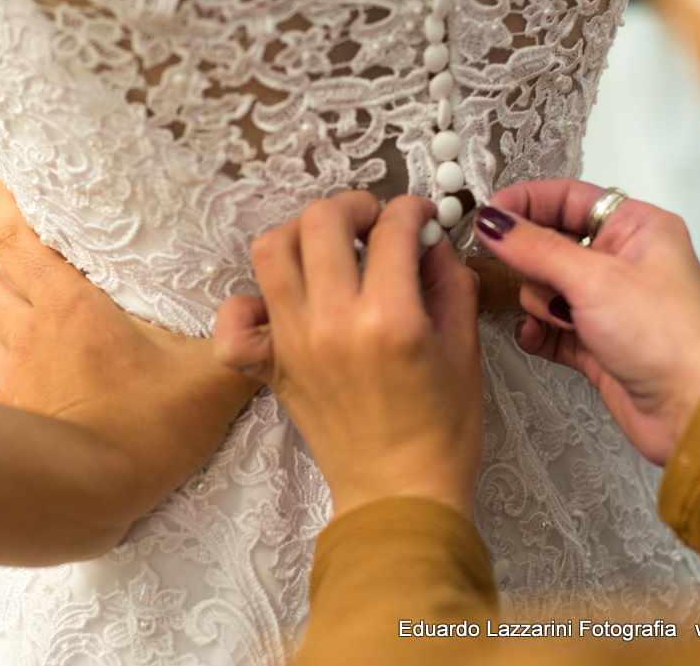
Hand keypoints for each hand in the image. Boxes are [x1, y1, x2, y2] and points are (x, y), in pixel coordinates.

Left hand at [0, 180, 259, 516]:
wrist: (91, 498)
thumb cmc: (149, 431)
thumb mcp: (212, 378)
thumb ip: (244, 341)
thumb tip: (271, 312)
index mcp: (71, 307)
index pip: (12, 236)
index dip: (2, 204)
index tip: (8, 188)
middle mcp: (30, 334)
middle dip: (6, 267)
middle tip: (37, 265)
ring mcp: (13, 377)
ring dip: (4, 318)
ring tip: (36, 321)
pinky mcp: (9, 414)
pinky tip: (22, 384)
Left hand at [213, 192, 482, 518]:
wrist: (399, 494)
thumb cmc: (440, 432)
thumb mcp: (464, 348)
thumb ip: (448, 281)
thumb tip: (429, 238)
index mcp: (391, 319)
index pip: (392, 228)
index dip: (412, 210)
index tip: (419, 217)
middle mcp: (333, 323)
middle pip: (321, 220)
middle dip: (353, 206)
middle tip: (373, 221)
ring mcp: (294, 342)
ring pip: (272, 248)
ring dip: (302, 232)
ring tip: (330, 245)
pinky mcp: (271, 365)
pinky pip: (235, 316)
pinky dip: (250, 298)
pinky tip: (285, 299)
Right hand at [474, 179, 699, 464]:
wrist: (692, 408)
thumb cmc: (668, 337)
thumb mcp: (593, 279)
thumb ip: (535, 248)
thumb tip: (493, 222)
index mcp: (637, 228)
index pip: (569, 198)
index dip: (526, 202)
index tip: (487, 215)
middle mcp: (624, 261)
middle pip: (551, 242)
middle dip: (531, 261)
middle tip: (513, 269)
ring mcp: (609, 303)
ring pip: (545, 286)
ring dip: (540, 302)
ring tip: (558, 316)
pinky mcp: (595, 342)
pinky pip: (548, 326)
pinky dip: (537, 331)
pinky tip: (535, 335)